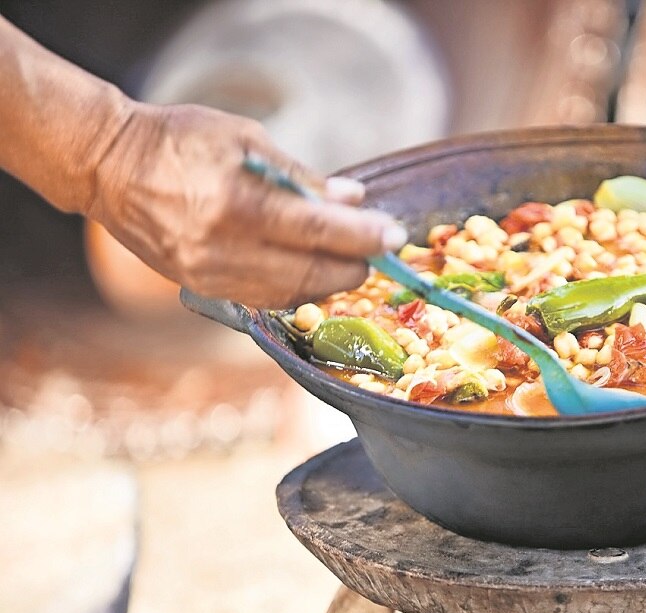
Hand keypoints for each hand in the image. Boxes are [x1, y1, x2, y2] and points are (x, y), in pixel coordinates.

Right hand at [87, 102, 406, 307]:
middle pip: (311, 271)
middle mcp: (223, 247)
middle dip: (354, 265)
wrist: (108, 167)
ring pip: (291, 292)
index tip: (393, 235)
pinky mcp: (201, 288)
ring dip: (329, 279)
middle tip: (377, 249)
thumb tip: (353, 198)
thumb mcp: (245, 139)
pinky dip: (298, 286)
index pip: (317, 230)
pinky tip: (313, 270)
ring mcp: (210, 274)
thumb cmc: (179, 140)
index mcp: (236, 202)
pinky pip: (265, 298)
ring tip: (349, 259)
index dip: (362, 236)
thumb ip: (302, 176)